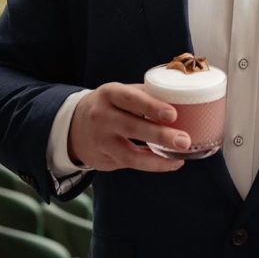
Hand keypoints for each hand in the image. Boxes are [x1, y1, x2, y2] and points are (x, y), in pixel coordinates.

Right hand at [68, 82, 188, 172]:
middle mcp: (101, 117)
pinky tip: (169, 162)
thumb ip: (146, 95)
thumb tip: (182, 99)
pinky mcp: (103, 160)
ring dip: (157, 159)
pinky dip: (151, 164)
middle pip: (131, 127)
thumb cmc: (110, 105)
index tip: (172, 114)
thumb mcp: (121, 93)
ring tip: (179, 157)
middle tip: (184, 140)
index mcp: (109, 94)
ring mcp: (100, 141)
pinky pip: (130, 164)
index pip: (131, 98)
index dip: (151, 106)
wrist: (75, 126)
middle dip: (159, 135)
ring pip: (129, 154)